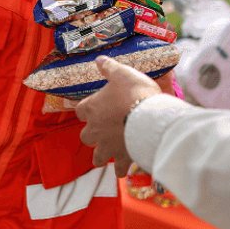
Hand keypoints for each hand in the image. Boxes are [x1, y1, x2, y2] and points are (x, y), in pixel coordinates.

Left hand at [76, 57, 162, 175]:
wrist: (149, 117)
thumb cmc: (134, 92)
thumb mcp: (122, 73)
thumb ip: (109, 67)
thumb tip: (98, 59)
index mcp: (92, 108)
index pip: (80, 110)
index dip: (86, 109)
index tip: (93, 107)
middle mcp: (96, 129)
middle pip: (86, 136)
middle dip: (93, 135)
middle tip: (104, 130)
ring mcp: (108, 146)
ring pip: (97, 157)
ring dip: (102, 155)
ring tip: (110, 152)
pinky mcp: (122, 157)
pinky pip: (119, 169)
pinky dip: (121, 169)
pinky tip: (126, 166)